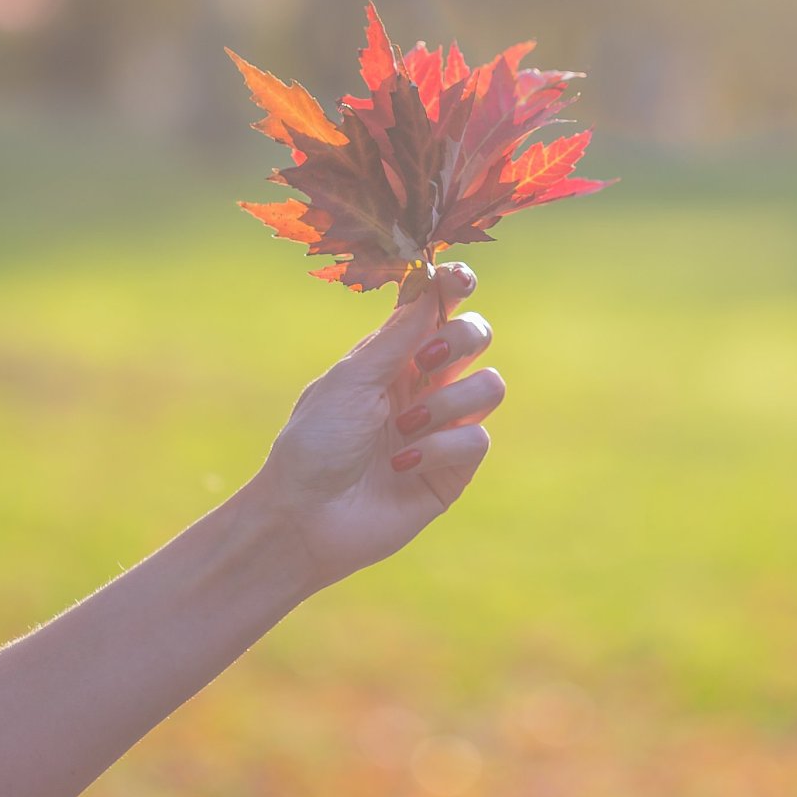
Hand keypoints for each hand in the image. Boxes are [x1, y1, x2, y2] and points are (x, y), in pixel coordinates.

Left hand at [250, 262, 501, 589]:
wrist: (306, 518)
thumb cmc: (316, 443)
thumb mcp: (352, 380)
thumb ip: (397, 336)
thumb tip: (431, 283)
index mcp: (392, 355)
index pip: (434, 307)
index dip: (454, 285)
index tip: (460, 278)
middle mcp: (424, 383)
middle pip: (475, 335)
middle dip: (461, 338)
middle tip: (426, 360)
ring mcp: (443, 425)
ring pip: (490, 385)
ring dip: (448, 402)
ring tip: (406, 427)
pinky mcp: (454, 468)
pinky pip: (477, 439)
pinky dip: (441, 447)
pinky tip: (404, 464)